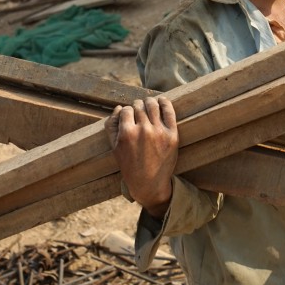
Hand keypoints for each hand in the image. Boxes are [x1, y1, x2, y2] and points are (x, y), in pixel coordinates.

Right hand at [105, 96, 177, 217]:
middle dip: (137, 106)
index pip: (126, 110)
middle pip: (139, 106)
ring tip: (149, 104)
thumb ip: (111, 126)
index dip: (126, 112)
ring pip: (152, 105)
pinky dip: (165, 102)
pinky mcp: (172, 135)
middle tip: (138, 111)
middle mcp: (143, 130)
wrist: (149, 183)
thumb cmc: (129, 166)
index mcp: (127, 133)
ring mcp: (159, 132)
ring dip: (149, 102)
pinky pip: (169, 111)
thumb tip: (118, 107)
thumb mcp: (114, 148)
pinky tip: (161, 101)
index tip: (128, 117)